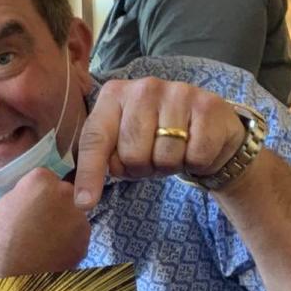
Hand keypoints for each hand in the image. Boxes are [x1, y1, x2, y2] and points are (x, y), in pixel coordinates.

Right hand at [0, 168, 90, 280]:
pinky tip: (54, 251)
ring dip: (64, 222)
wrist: (13, 279)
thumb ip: (16, 197)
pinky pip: (78, 233)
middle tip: (41, 220)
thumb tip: (23, 198)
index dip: (38, 190)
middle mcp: (65, 192)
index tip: (31, 202)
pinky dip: (70, 240)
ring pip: (73, 213)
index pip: (45, 176)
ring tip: (46, 239)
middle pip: (64, 191)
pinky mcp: (86, 238)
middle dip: (55, 203)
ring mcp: (79, 216)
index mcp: (40, 180)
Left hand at [72, 77, 246, 209]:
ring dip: (169, 166)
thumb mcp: (121, 144)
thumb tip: (81, 198)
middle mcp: (144, 87)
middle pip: (132, 154)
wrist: (208, 128)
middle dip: (141, 168)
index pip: (95, 139)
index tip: (84, 203)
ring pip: (165, 157)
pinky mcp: (208, 105)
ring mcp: (178, 93)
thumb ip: (100, 159)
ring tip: (174, 151)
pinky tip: (196, 147)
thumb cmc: (155, 139)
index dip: (89, 173)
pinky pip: (195, 156)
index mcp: (114, 95)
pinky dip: (196, 163)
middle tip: (151, 157)